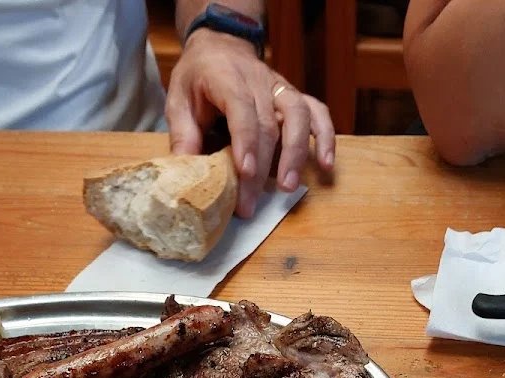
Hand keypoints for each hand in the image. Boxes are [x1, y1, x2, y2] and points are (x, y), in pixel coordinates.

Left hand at [166, 29, 334, 217]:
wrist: (219, 46)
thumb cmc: (197, 77)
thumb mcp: (177, 100)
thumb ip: (183, 134)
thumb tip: (187, 172)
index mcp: (226, 78)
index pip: (241, 110)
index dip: (245, 142)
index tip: (245, 173)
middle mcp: (258, 80)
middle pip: (268, 125)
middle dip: (261, 168)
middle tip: (250, 204)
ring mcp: (280, 87)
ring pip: (297, 117)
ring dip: (297, 154)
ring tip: (288, 187)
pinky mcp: (294, 95)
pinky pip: (317, 112)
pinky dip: (325, 137)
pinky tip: (326, 165)